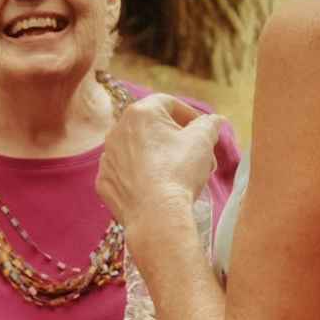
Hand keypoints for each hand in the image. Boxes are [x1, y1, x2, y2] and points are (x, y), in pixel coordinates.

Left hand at [95, 94, 223, 228]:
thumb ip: (209, 123)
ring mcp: (107, 157)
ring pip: (138, 150)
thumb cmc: (179, 171)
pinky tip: (157, 188)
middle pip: (153, 127)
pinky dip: (141, 176)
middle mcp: (117, 130)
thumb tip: (215, 120)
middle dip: (177, 138)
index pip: (169, 103)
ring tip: (179, 174)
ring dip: (158, 156)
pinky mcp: (104, 181)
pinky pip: (126, 172)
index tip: (203, 130)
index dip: (190, 115)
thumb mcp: (203, 140)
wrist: (155, 216)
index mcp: (140, 113)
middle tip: (196, 155)